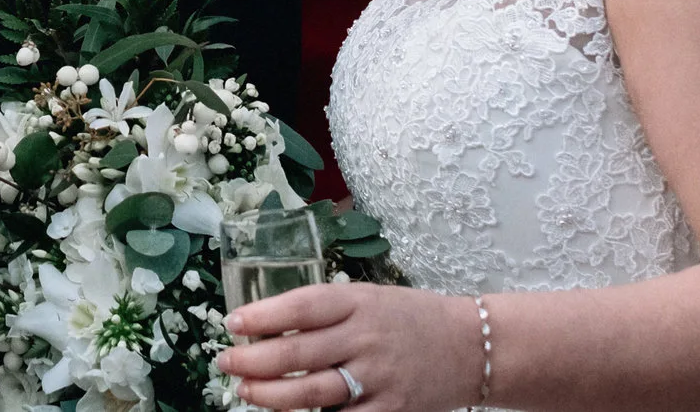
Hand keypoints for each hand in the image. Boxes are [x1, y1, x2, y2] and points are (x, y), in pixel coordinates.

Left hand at [219, 282, 481, 410]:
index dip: (263, 316)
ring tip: (244, 391)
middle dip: (253, 360)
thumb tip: (268, 327)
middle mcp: (366, 337)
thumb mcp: (369, 299)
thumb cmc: (410, 319)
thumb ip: (326, 312)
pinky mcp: (392, 409)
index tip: (232, 324)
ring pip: (313, 391)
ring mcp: (379, 377)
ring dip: (271, 395)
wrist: (473, 345)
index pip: (302, 306)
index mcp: (358, 301)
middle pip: (298, 352)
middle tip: (226, 363)